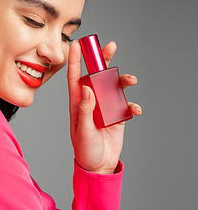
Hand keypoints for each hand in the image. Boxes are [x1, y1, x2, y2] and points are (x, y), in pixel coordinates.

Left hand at [67, 40, 141, 173]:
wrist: (98, 165)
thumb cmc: (84, 149)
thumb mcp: (82, 131)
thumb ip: (85, 111)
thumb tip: (86, 88)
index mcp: (78, 103)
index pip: (75, 78)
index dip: (76, 61)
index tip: (77, 44)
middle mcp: (91, 101)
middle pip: (97, 76)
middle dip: (103, 60)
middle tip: (110, 46)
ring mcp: (105, 107)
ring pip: (114, 87)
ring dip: (123, 80)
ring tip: (131, 80)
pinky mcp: (118, 115)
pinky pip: (127, 105)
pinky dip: (132, 105)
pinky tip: (134, 110)